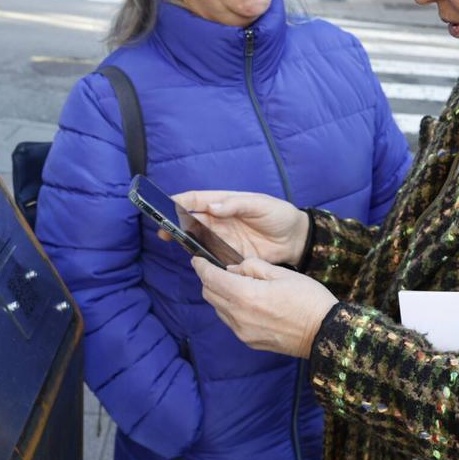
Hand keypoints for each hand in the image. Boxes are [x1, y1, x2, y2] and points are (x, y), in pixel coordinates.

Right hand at [166, 190, 308, 266]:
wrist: (296, 240)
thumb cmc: (279, 215)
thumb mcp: (260, 205)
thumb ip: (237, 205)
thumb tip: (214, 207)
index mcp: (225, 202)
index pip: (198, 200)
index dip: (180, 200)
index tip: (165, 203)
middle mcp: (220, 220)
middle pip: (191, 220)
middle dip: (175, 223)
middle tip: (162, 229)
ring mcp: (223, 238)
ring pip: (197, 239)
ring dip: (185, 241)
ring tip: (172, 242)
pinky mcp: (230, 255)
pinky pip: (211, 257)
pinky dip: (201, 258)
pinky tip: (193, 259)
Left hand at [191, 256, 336, 357]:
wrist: (325, 332)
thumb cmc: (307, 298)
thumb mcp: (281, 273)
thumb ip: (252, 267)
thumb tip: (233, 268)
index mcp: (245, 295)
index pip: (211, 278)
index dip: (201, 266)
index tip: (197, 259)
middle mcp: (238, 316)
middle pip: (209, 294)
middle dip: (209, 280)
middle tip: (218, 269)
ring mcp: (243, 331)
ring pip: (218, 309)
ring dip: (220, 295)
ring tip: (236, 286)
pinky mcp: (249, 342)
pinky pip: (230, 322)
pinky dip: (231, 309)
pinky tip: (246, 303)